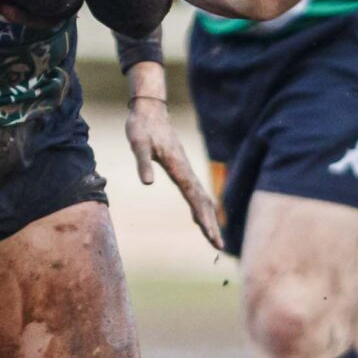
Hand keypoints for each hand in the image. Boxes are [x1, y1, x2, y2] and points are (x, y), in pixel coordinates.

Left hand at [126, 95, 223, 250]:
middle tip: (219, 246)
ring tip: (214, 238)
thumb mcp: (138, 143)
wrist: (149, 110)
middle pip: (202, 201)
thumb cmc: (142, 126)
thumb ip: (143, 163)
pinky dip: (200, 207)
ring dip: (208, 218)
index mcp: (178, 167)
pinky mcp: (180, 168)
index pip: (194, 198)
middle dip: (211, 224)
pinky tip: (199, 217)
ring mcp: (185, 169)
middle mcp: (185, 170)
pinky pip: (194, 192)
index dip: (204, 219)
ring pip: (201, 197)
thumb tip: (147, 183)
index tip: (212, 236)